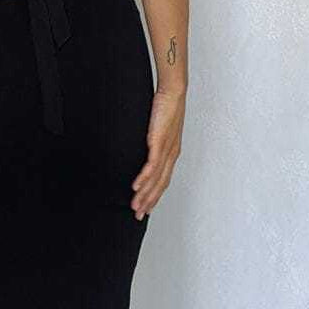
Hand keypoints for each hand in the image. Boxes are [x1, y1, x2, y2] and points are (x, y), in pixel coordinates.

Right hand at [132, 86, 184, 219]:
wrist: (173, 92)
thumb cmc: (166, 107)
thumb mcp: (159, 128)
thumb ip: (153, 140)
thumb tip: (145, 146)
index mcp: (172, 153)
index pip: (164, 180)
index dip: (155, 196)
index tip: (146, 208)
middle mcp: (172, 155)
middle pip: (160, 184)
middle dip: (149, 202)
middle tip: (138, 215)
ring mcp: (166, 150)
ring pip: (155, 179)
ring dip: (144, 195)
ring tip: (134, 206)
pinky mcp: (159, 143)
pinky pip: (151, 166)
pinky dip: (143, 178)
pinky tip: (135, 187)